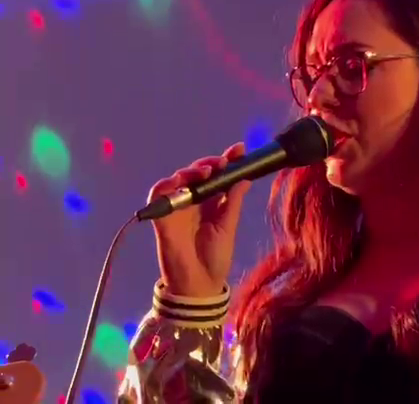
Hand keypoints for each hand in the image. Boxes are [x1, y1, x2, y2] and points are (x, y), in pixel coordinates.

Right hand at [148, 143, 251, 296]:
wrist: (199, 285)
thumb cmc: (215, 258)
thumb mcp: (228, 226)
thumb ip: (233, 201)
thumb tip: (245, 177)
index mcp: (211, 203)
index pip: (217, 176)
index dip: (226, 161)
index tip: (239, 148)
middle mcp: (193, 201)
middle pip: (198, 173)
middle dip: (210, 163)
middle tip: (223, 161)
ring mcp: (177, 208)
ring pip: (178, 179)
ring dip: (191, 171)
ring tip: (207, 170)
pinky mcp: (162, 217)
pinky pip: (158, 193)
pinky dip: (167, 184)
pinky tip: (180, 180)